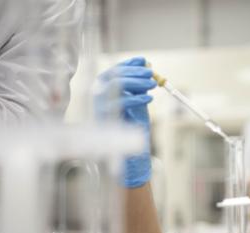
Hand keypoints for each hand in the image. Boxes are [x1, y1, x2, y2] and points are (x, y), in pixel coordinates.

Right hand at [96, 56, 156, 187]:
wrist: (123, 154)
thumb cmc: (128, 128)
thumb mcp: (136, 103)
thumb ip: (138, 86)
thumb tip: (147, 65)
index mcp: (102, 89)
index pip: (115, 70)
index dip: (130, 64)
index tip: (144, 61)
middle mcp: (96, 94)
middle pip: (115, 75)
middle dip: (135, 72)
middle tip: (151, 74)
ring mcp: (99, 104)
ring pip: (117, 85)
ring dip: (137, 82)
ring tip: (153, 85)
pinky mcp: (105, 116)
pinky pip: (122, 102)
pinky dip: (137, 98)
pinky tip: (149, 98)